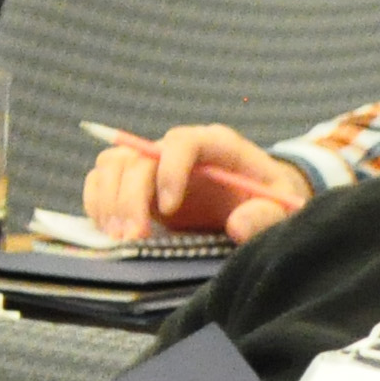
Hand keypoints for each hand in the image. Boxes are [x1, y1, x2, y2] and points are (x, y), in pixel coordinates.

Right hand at [82, 124, 309, 242]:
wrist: (259, 202)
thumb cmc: (272, 201)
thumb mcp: (282, 209)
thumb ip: (266, 216)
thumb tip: (237, 226)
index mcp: (217, 144)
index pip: (183, 142)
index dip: (170, 170)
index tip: (169, 209)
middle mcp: (179, 148)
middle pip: (138, 156)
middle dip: (130, 197)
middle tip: (133, 237)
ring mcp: (154, 163)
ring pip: (113, 164)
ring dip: (108, 201)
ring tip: (120, 238)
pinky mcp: (137, 183)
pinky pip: (102, 180)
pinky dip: (97, 203)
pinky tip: (109, 231)